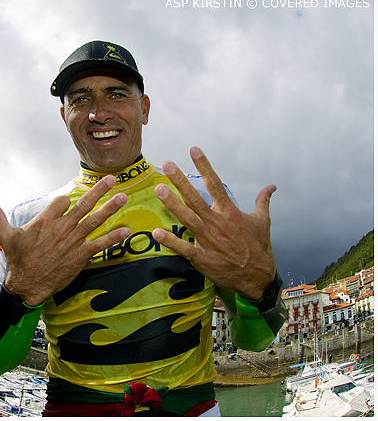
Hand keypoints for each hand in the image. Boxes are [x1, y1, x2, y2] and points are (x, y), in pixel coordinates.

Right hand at [0, 175, 130, 305]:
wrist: (27, 286)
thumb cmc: (18, 260)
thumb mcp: (5, 236)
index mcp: (44, 221)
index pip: (62, 201)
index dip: (68, 199)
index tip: (71, 199)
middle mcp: (61, 228)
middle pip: (83, 205)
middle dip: (99, 191)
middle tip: (112, 179)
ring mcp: (72, 242)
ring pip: (94, 221)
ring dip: (110, 209)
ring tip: (123, 197)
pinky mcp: (80, 256)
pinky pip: (100, 244)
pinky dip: (113, 237)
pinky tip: (126, 230)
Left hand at [152, 146, 275, 299]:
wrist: (258, 277)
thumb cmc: (259, 248)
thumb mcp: (263, 221)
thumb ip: (263, 201)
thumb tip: (272, 186)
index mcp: (230, 212)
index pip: (215, 184)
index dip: (204, 166)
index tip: (193, 150)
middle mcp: (217, 223)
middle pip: (196, 198)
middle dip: (180, 181)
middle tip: (167, 165)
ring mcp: (209, 240)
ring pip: (187, 218)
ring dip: (173, 204)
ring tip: (159, 189)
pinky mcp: (202, 258)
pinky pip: (183, 248)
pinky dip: (170, 241)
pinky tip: (156, 232)